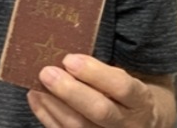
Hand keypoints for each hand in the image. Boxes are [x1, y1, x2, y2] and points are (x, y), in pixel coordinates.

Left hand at [27, 54, 175, 127]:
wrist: (140, 123)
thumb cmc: (127, 95)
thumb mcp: (128, 79)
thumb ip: (104, 71)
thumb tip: (66, 56)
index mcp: (140, 100)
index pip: (122, 87)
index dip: (95, 73)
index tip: (70, 59)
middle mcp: (128, 123)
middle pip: (100, 111)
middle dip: (70, 91)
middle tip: (47, 72)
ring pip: (79, 126)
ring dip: (54, 105)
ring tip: (37, 84)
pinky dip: (47, 116)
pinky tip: (36, 98)